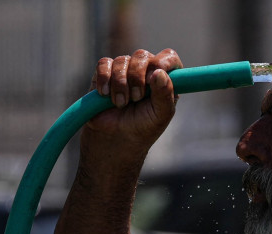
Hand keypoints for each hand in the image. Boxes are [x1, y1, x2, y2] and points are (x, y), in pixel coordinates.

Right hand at [81, 49, 182, 166]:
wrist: (115, 139)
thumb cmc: (142, 128)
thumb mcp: (160, 115)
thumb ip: (165, 94)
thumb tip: (160, 73)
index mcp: (164, 79)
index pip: (168, 57)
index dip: (163, 61)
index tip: (155, 75)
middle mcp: (145, 71)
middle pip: (142, 56)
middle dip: (137, 77)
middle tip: (136, 98)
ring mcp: (124, 70)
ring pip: (122, 60)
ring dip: (120, 84)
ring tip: (120, 104)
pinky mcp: (105, 73)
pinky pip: (103, 64)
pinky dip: (104, 79)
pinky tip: (105, 94)